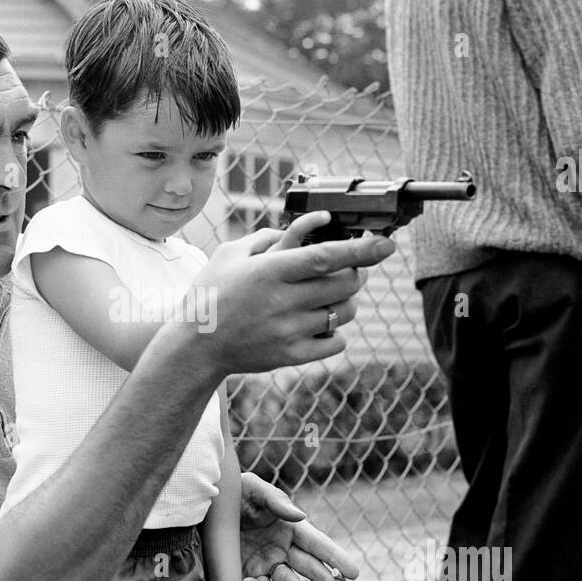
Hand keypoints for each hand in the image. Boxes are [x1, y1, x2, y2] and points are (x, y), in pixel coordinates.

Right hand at [185, 212, 394, 375]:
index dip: (361, 250)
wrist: (195, 346)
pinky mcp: (291, 356)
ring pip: (343, 312)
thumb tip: (310, 224)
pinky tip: (319, 323)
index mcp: (269, 271)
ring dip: (346, 301)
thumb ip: (267, 236)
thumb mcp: (229, 254)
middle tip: (351, 268)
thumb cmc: (211, 294)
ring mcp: (289, 331)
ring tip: (330, 296)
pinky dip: (335, 331)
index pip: (326, 257)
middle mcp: (282, 301)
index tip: (387, 244)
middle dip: (355, 273)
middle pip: (343, 284)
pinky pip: (334, 342)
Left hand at [237, 471, 358, 580]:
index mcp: (291, 528)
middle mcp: (283, 549)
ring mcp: (266, 564)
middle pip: (312, 569)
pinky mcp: (247, 576)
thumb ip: (276, 501)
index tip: (354, 572)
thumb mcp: (253, 490)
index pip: (319, 545)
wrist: (204, 507)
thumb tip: (300, 516)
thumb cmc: (235, 492)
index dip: (336, 558)